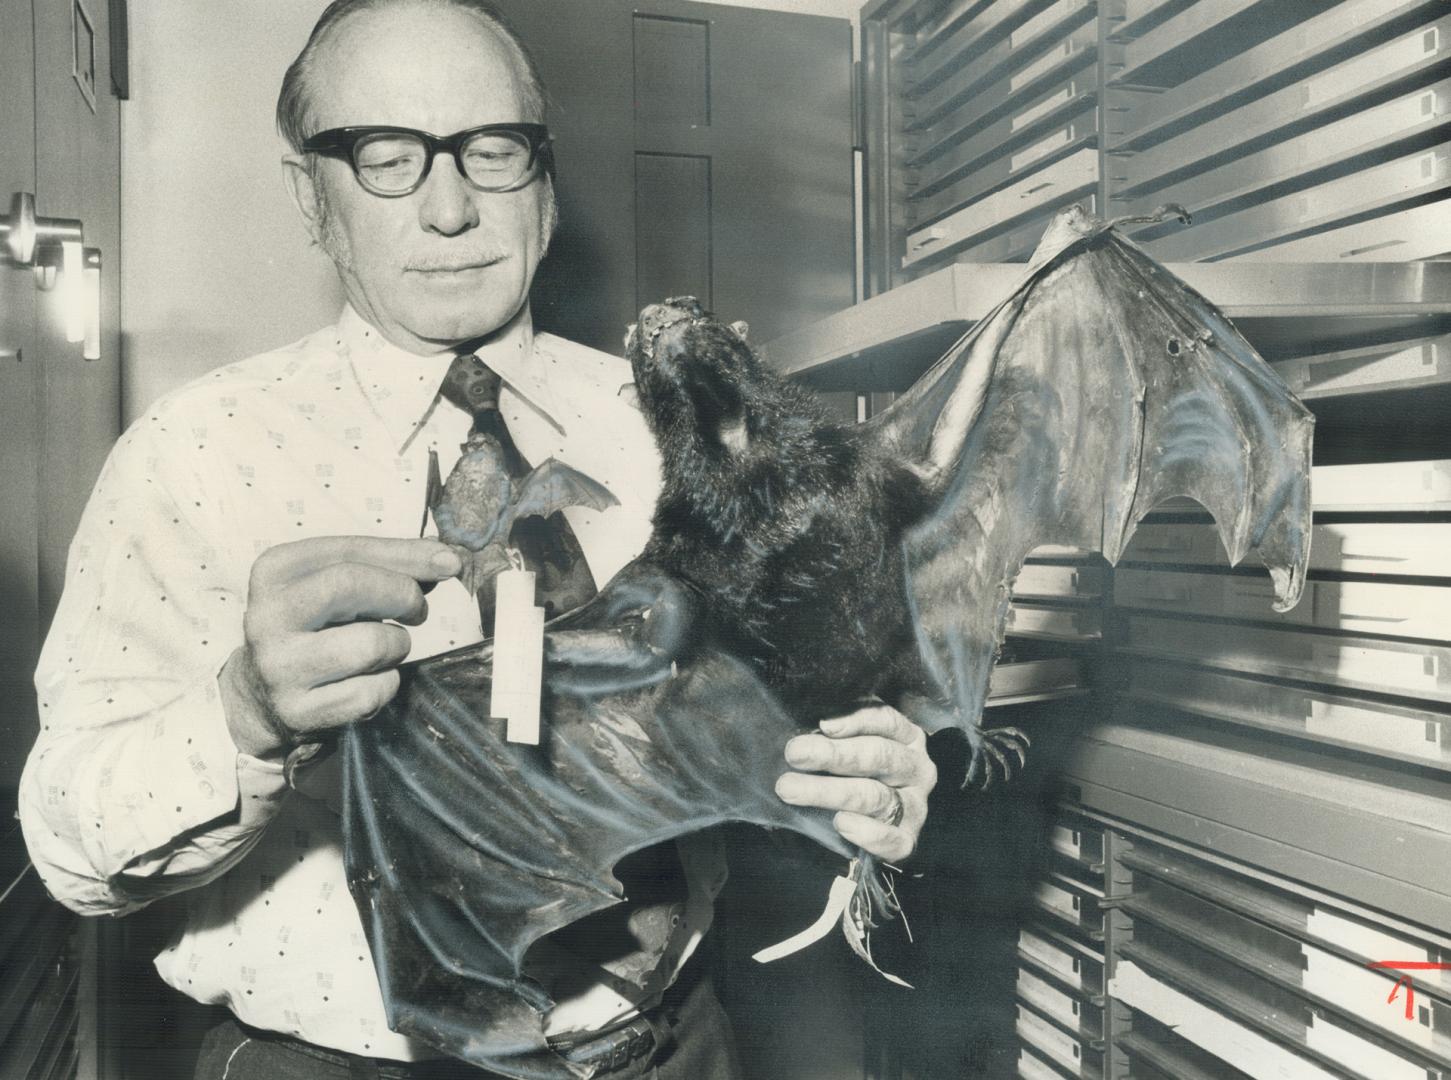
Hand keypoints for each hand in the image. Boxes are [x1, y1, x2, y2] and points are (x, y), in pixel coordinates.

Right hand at [220, 536, 462, 758]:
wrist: (263, 695)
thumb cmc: (318, 626)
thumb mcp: (339, 583)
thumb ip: (390, 564)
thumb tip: (447, 558)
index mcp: (275, 571)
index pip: (350, 552)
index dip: (408, 556)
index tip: (449, 563)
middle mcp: (267, 616)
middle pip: (352, 586)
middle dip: (403, 595)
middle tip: (417, 611)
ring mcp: (279, 667)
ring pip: (371, 644)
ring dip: (397, 645)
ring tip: (384, 648)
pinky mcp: (297, 711)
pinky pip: (371, 692)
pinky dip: (386, 685)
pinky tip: (368, 680)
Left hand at [774, 702, 936, 862]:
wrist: (859, 822)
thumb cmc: (849, 772)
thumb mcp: (846, 743)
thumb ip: (834, 732)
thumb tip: (811, 724)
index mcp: (906, 736)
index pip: (886, 721)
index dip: (856, 721)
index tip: (824, 725)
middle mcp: (916, 768)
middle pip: (879, 756)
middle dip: (834, 755)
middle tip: (794, 753)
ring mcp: (916, 805)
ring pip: (875, 796)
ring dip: (830, 792)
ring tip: (791, 789)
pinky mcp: (907, 839)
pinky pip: (892, 839)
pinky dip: (867, 832)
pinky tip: (840, 822)